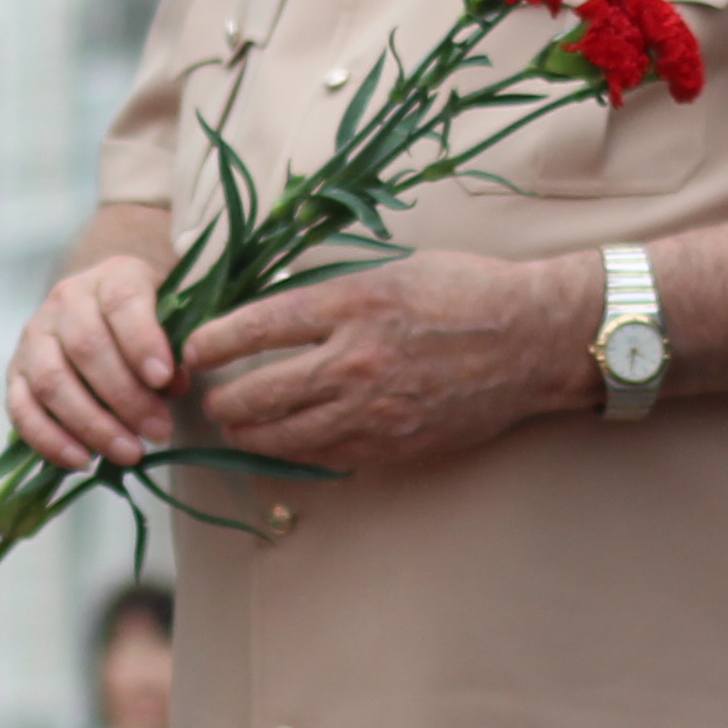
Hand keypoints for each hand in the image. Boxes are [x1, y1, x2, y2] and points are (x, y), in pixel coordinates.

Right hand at [10, 254, 182, 472]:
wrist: (100, 305)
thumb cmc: (145, 320)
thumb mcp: (170, 319)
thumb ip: (174, 349)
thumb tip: (171, 385)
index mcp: (110, 278)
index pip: (121, 302)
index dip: (141, 340)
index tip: (164, 378)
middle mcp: (65, 301)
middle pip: (86, 347)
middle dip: (126, 397)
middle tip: (159, 431)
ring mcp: (34, 336)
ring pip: (52, 381)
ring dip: (92, 424)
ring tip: (130, 453)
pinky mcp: (15, 372)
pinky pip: (21, 409)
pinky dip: (50, 439)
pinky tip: (82, 460)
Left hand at [187, 250, 597, 476]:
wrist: (534, 339)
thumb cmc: (467, 290)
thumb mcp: (391, 270)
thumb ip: (331, 295)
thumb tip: (272, 310)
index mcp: (353, 304)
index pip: (257, 327)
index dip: (212, 342)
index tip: (192, 349)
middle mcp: (356, 360)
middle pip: (258, 393)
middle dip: (222, 399)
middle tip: (210, 395)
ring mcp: (374, 410)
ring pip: (284, 436)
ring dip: (249, 433)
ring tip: (236, 424)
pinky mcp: (394, 444)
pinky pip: (325, 456)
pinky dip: (296, 451)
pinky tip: (286, 441)